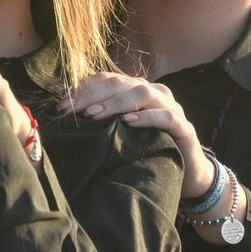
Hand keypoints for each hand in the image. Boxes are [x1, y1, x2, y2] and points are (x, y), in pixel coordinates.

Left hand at [59, 72, 213, 198]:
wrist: (188, 172)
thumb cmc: (148, 149)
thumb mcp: (122, 131)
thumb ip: (104, 117)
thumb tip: (68, 111)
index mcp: (138, 89)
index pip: (108, 79)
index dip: (84, 89)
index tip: (63, 105)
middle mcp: (155, 93)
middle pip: (122, 83)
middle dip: (94, 95)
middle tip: (73, 110)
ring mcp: (172, 108)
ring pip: (143, 94)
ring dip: (116, 103)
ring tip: (95, 114)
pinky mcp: (184, 127)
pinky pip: (166, 117)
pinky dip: (146, 117)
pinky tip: (128, 123)